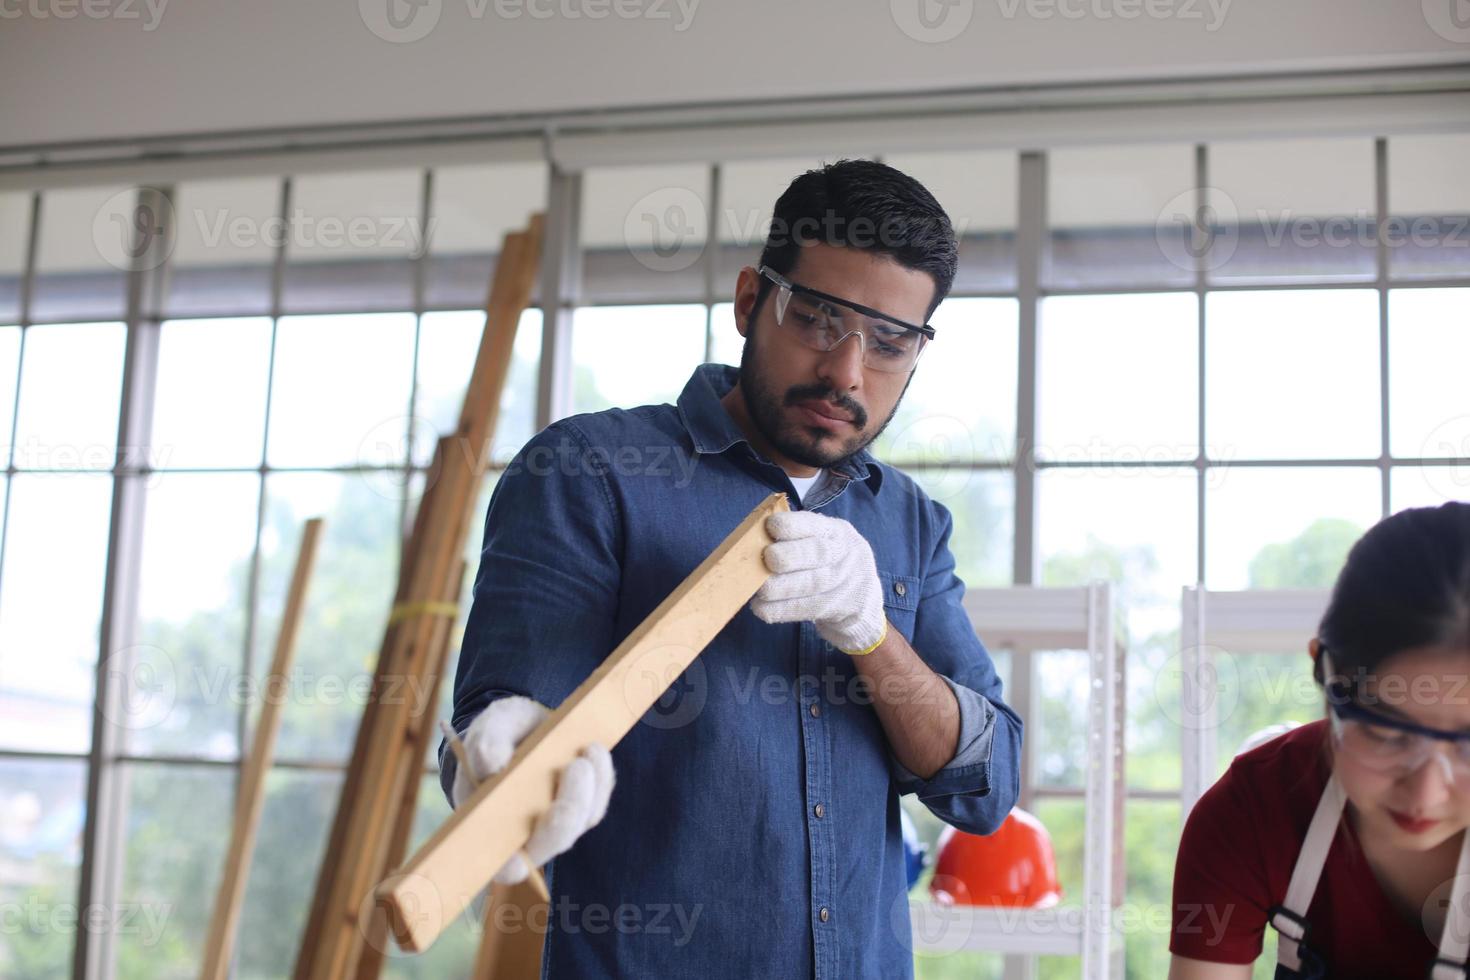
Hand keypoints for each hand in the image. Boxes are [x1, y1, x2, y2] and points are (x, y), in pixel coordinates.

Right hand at [451, 695, 615, 884]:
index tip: (517, 858)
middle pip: (552, 843)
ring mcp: (559, 822)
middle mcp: (529, 835)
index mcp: (490, 828)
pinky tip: (593, 750)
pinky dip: (601, 777)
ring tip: (587, 750)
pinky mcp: (584, 805)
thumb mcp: (489, 726)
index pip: (500, 864)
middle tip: (575, 767)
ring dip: (590, 790)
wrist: (524, 727)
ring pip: (581, 821)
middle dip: (567, 813)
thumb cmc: (498, 736)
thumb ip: (486, 743)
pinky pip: (598, 801)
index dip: (510, 867)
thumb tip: (492, 765)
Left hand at [750, 511, 886, 654]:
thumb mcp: (826, 543)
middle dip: (788, 555)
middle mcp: (845, 554)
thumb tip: (752, 539)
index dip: (792, 525)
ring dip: (780, 587)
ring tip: (758, 590)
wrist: (864, 603)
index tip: (770, 527)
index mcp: (837, 532)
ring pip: (812, 583)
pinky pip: (807, 609)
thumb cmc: (830, 564)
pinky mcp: (839, 608)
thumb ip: (798, 539)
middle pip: (817, 553)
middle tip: (766, 559)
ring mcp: (845, 583)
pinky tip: (762, 609)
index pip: (816, 524)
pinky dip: (781, 609)